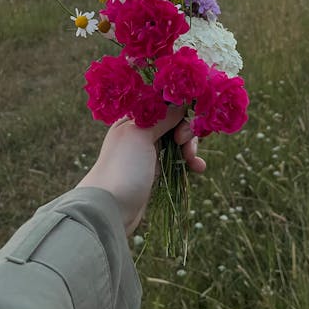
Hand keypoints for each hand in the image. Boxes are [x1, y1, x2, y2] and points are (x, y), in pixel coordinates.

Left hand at [76, 106, 205, 234]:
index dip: (179, 110)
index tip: (182, 124)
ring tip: (193, 161)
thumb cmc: (123, 167)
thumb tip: (181, 100)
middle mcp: (141, 131)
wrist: (110, 208)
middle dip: (186, 131)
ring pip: (178, 140)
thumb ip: (163, 116)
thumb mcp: (141, 135)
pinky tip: (198, 168)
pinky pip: (177, 158)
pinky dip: (189, 161)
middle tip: (183, 144)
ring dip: (190, 147)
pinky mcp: (155, 169)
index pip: (164, 103)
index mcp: (134, 117)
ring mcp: (148, 150)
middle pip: (174, 121)